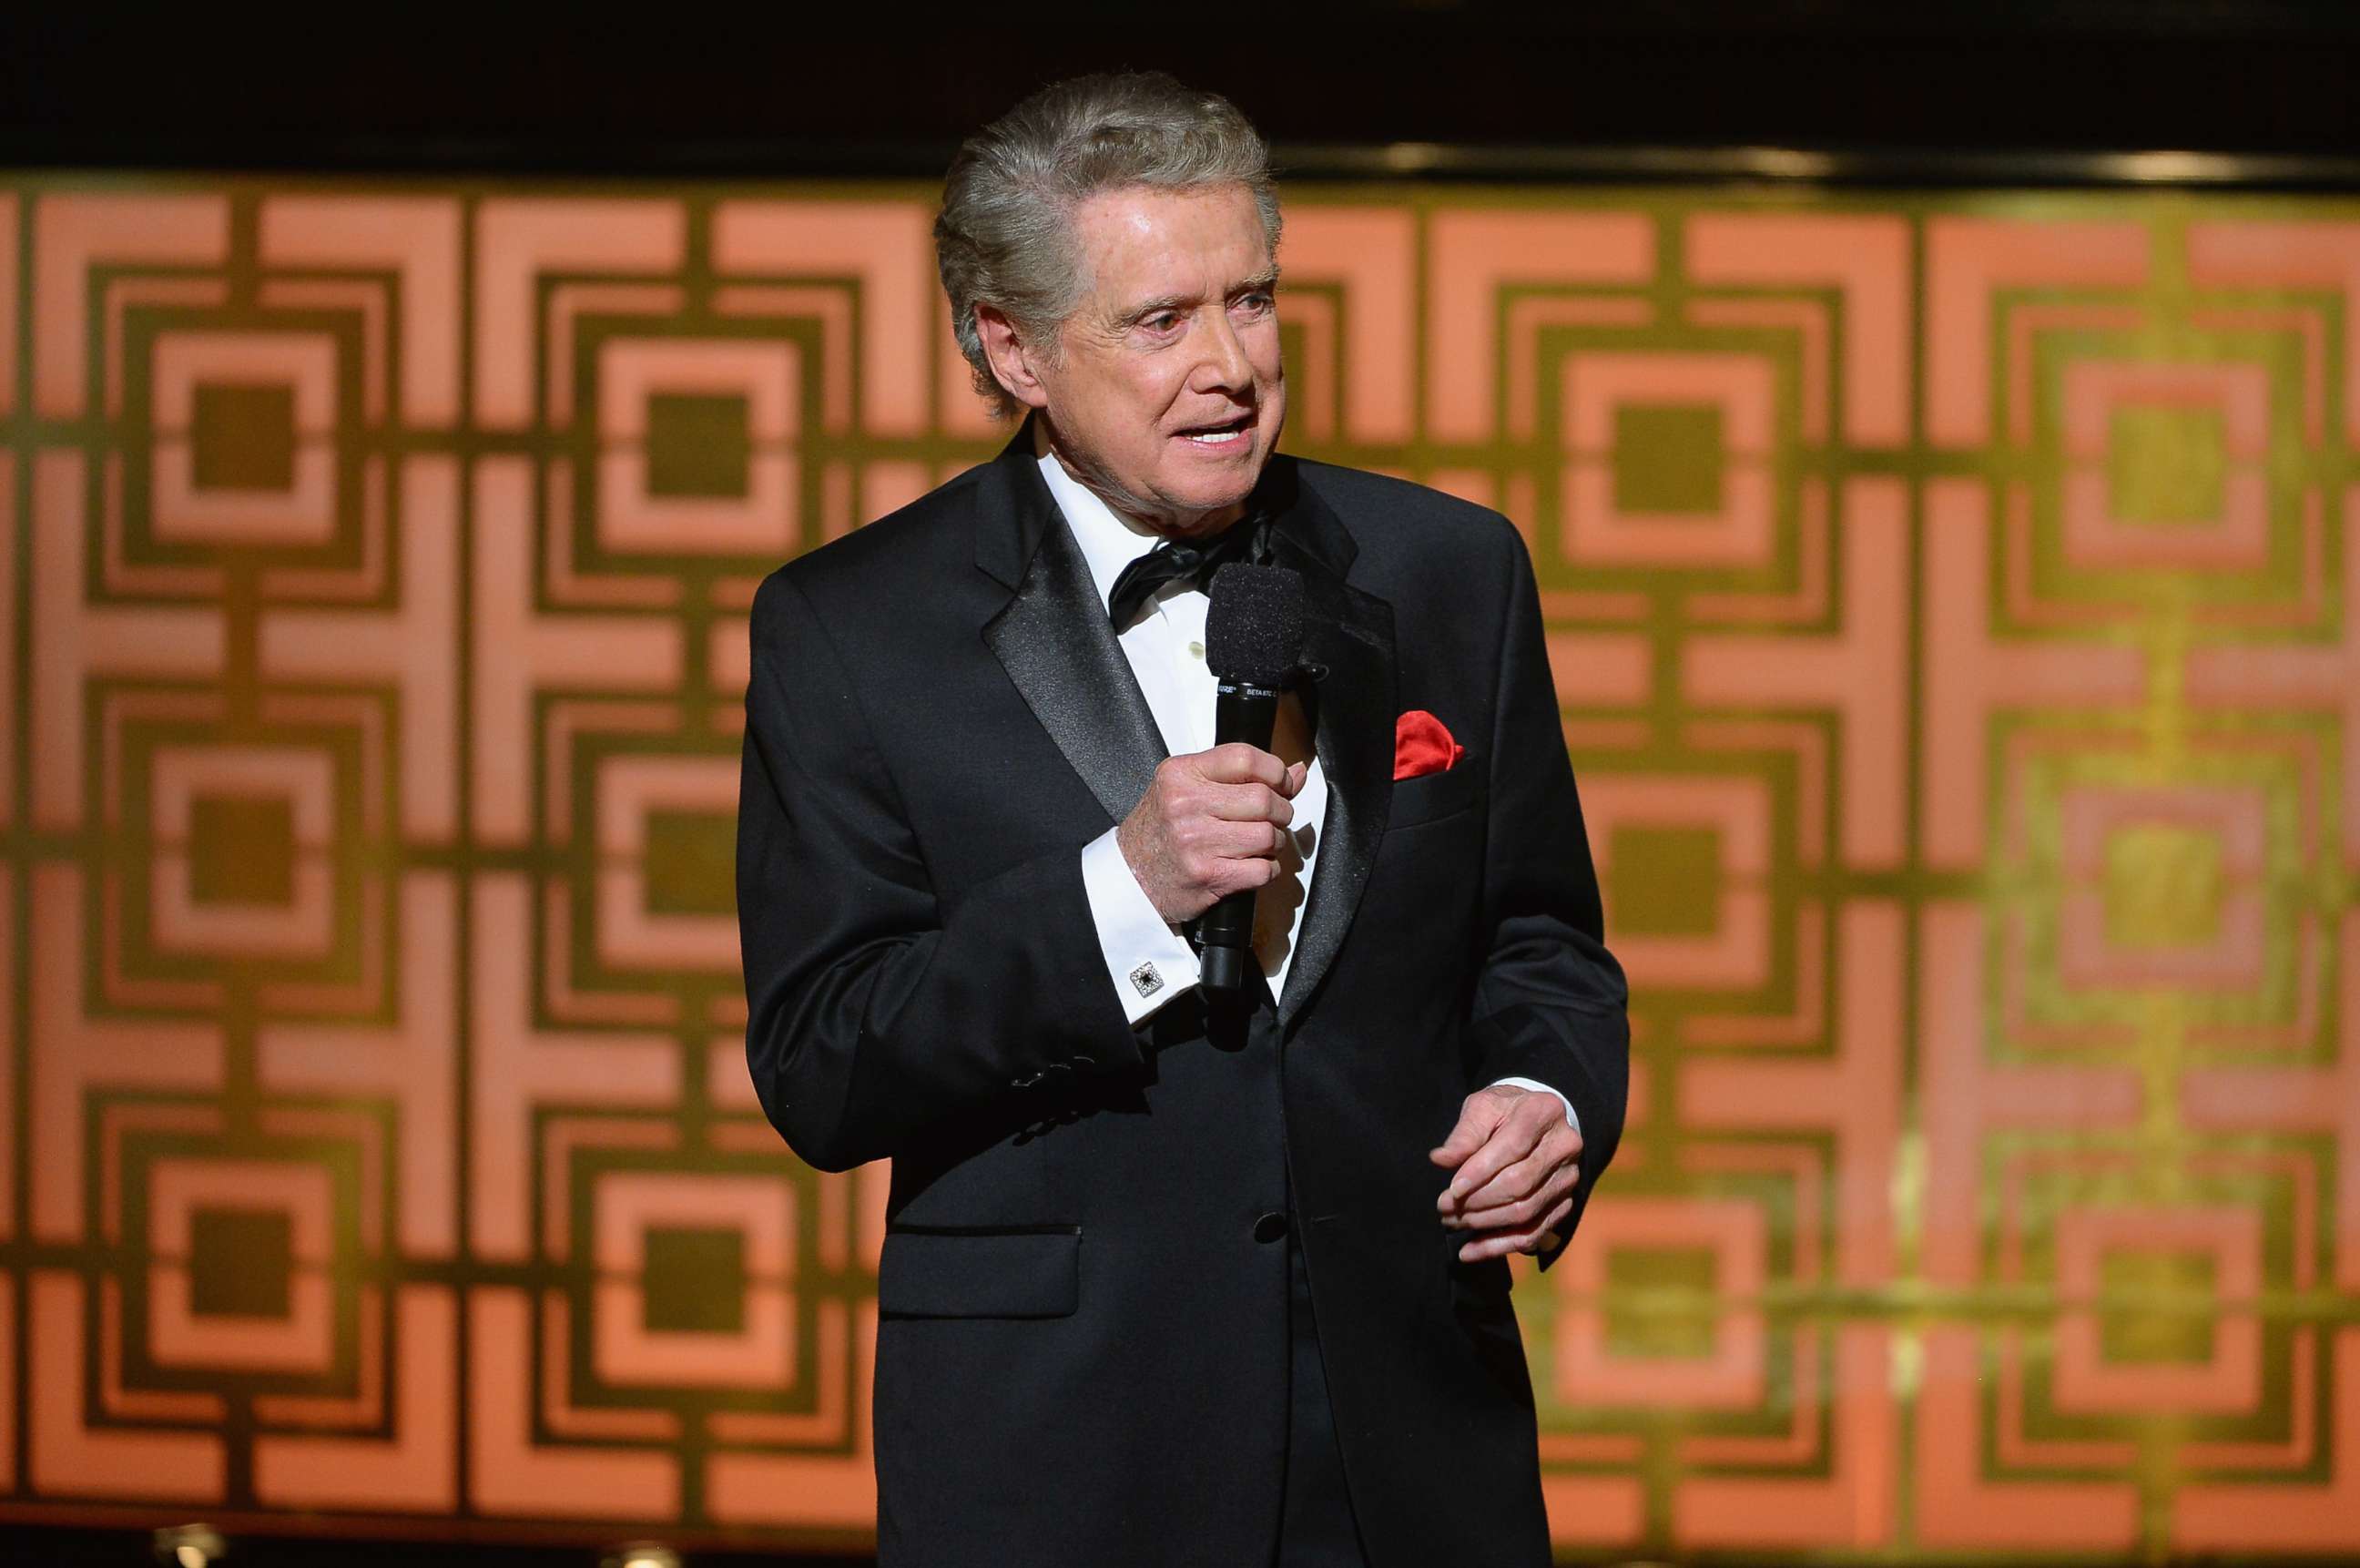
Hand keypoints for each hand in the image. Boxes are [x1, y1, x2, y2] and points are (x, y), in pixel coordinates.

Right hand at [1118, 744, 1309, 922]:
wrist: (1130, 876)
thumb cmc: (1160, 830)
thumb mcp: (1185, 788)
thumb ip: (1238, 776)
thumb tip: (1296, 772)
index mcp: (1181, 775)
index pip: (1245, 758)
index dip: (1275, 771)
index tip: (1280, 783)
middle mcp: (1186, 805)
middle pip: (1264, 799)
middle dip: (1281, 810)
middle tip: (1274, 817)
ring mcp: (1197, 842)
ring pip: (1268, 835)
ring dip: (1275, 842)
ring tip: (1260, 842)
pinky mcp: (1208, 876)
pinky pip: (1263, 869)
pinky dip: (1267, 869)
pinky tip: (1252, 864)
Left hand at [1429, 1084, 1582, 1261]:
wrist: (1535, 1121)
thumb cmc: (1503, 1112)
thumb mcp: (1482, 1108)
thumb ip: (1464, 1134)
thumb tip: (1440, 1159)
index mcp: (1543, 1112)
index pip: (1512, 1147)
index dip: (1480, 1171)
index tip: (1452, 1189)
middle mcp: (1565, 1146)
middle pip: (1520, 1184)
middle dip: (1477, 1201)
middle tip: (1444, 1208)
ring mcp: (1568, 1178)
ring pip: (1526, 1212)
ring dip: (1484, 1223)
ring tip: (1453, 1222)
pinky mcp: (1565, 1203)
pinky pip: (1534, 1233)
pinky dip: (1500, 1246)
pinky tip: (1470, 1251)